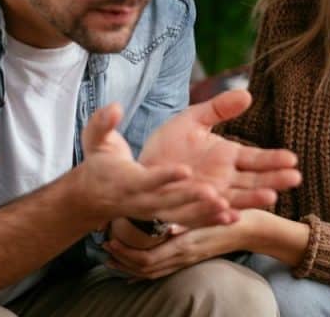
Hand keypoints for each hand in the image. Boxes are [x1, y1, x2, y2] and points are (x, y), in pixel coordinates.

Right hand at [75, 104, 230, 228]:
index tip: (184, 170)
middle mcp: (144, 200)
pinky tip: (234, 217)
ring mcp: (156, 211)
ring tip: (230, 209)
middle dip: (191, 198)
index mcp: (128, 181)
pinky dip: (210, 220)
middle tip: (215, 193)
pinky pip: (190, 221)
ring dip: (206, 213)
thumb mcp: (96, 140)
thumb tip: (115, 107)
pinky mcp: (166, 216)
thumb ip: (103, 124)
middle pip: (170, 201)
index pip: (147, 179)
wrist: (96, 195)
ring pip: (183, 214)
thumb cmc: (100, 164)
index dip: (164, 176)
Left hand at [103, 209, 265, 279]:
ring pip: (151, 272)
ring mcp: (186, 260)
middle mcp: (182, 256)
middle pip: (144, 268)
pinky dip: (144, 269)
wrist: (251, 228)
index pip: (147, 258)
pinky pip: (162, 270)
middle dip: (122, 260)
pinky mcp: (189, 259)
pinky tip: (134, 263)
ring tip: (113, 255)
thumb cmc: (230, 215)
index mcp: (184, 245)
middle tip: (104, 247)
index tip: (110, 239)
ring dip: (130, 265)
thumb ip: (190, 219)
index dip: (126, 252)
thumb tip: (167, 225)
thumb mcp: (209, 213)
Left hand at [139, 89, 300, 213]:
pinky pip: (207, 213)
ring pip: (236, 198)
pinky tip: (231, 214)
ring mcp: (209, 195)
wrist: (140, 167)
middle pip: (253, 180)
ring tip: (270, 197)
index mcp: (227, 157)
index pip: (256, 159)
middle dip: (273, 180)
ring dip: (252, 199)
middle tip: (294, 178)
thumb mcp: (193, 119)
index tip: (292, 159)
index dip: (273, 159)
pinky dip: (219, 215)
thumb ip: (218, 108)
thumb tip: (247, 94)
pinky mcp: (190, 208)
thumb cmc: (168, 144)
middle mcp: (223, 179)